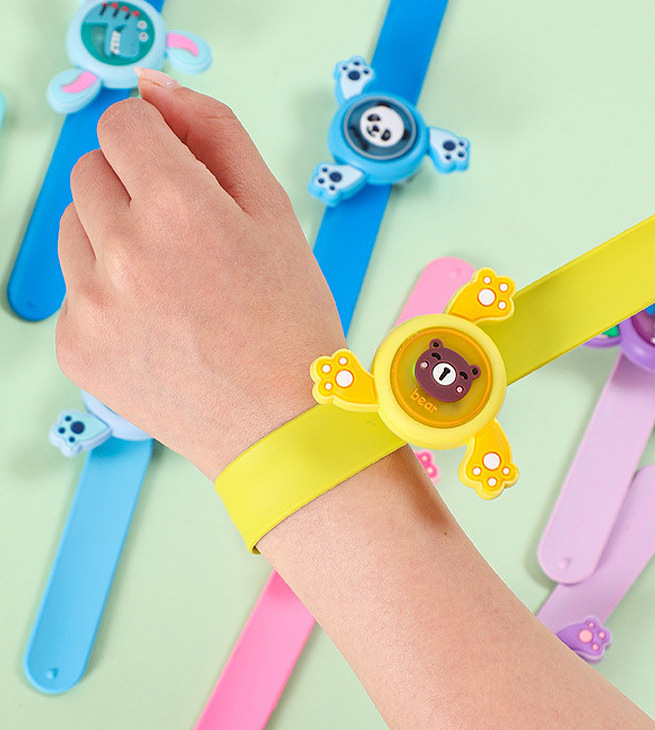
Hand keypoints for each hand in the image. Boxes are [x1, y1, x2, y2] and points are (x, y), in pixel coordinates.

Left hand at [56, 69, 344, 478]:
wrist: (280, 425)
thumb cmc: (290, 323)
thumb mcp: (276, 214)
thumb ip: (217, 133)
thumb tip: (157, 88)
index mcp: (180, 208)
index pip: (121, 123)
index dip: (153, 138)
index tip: (173, 165)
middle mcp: (124, 251)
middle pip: (90, 170)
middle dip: (134, 186)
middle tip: (186, 236)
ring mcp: (92, 303)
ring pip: (74, 227)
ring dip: (114, 237)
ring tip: (173, 284)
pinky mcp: (76, 345)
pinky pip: (74, 288)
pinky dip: (108, 293)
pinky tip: (158, 323)